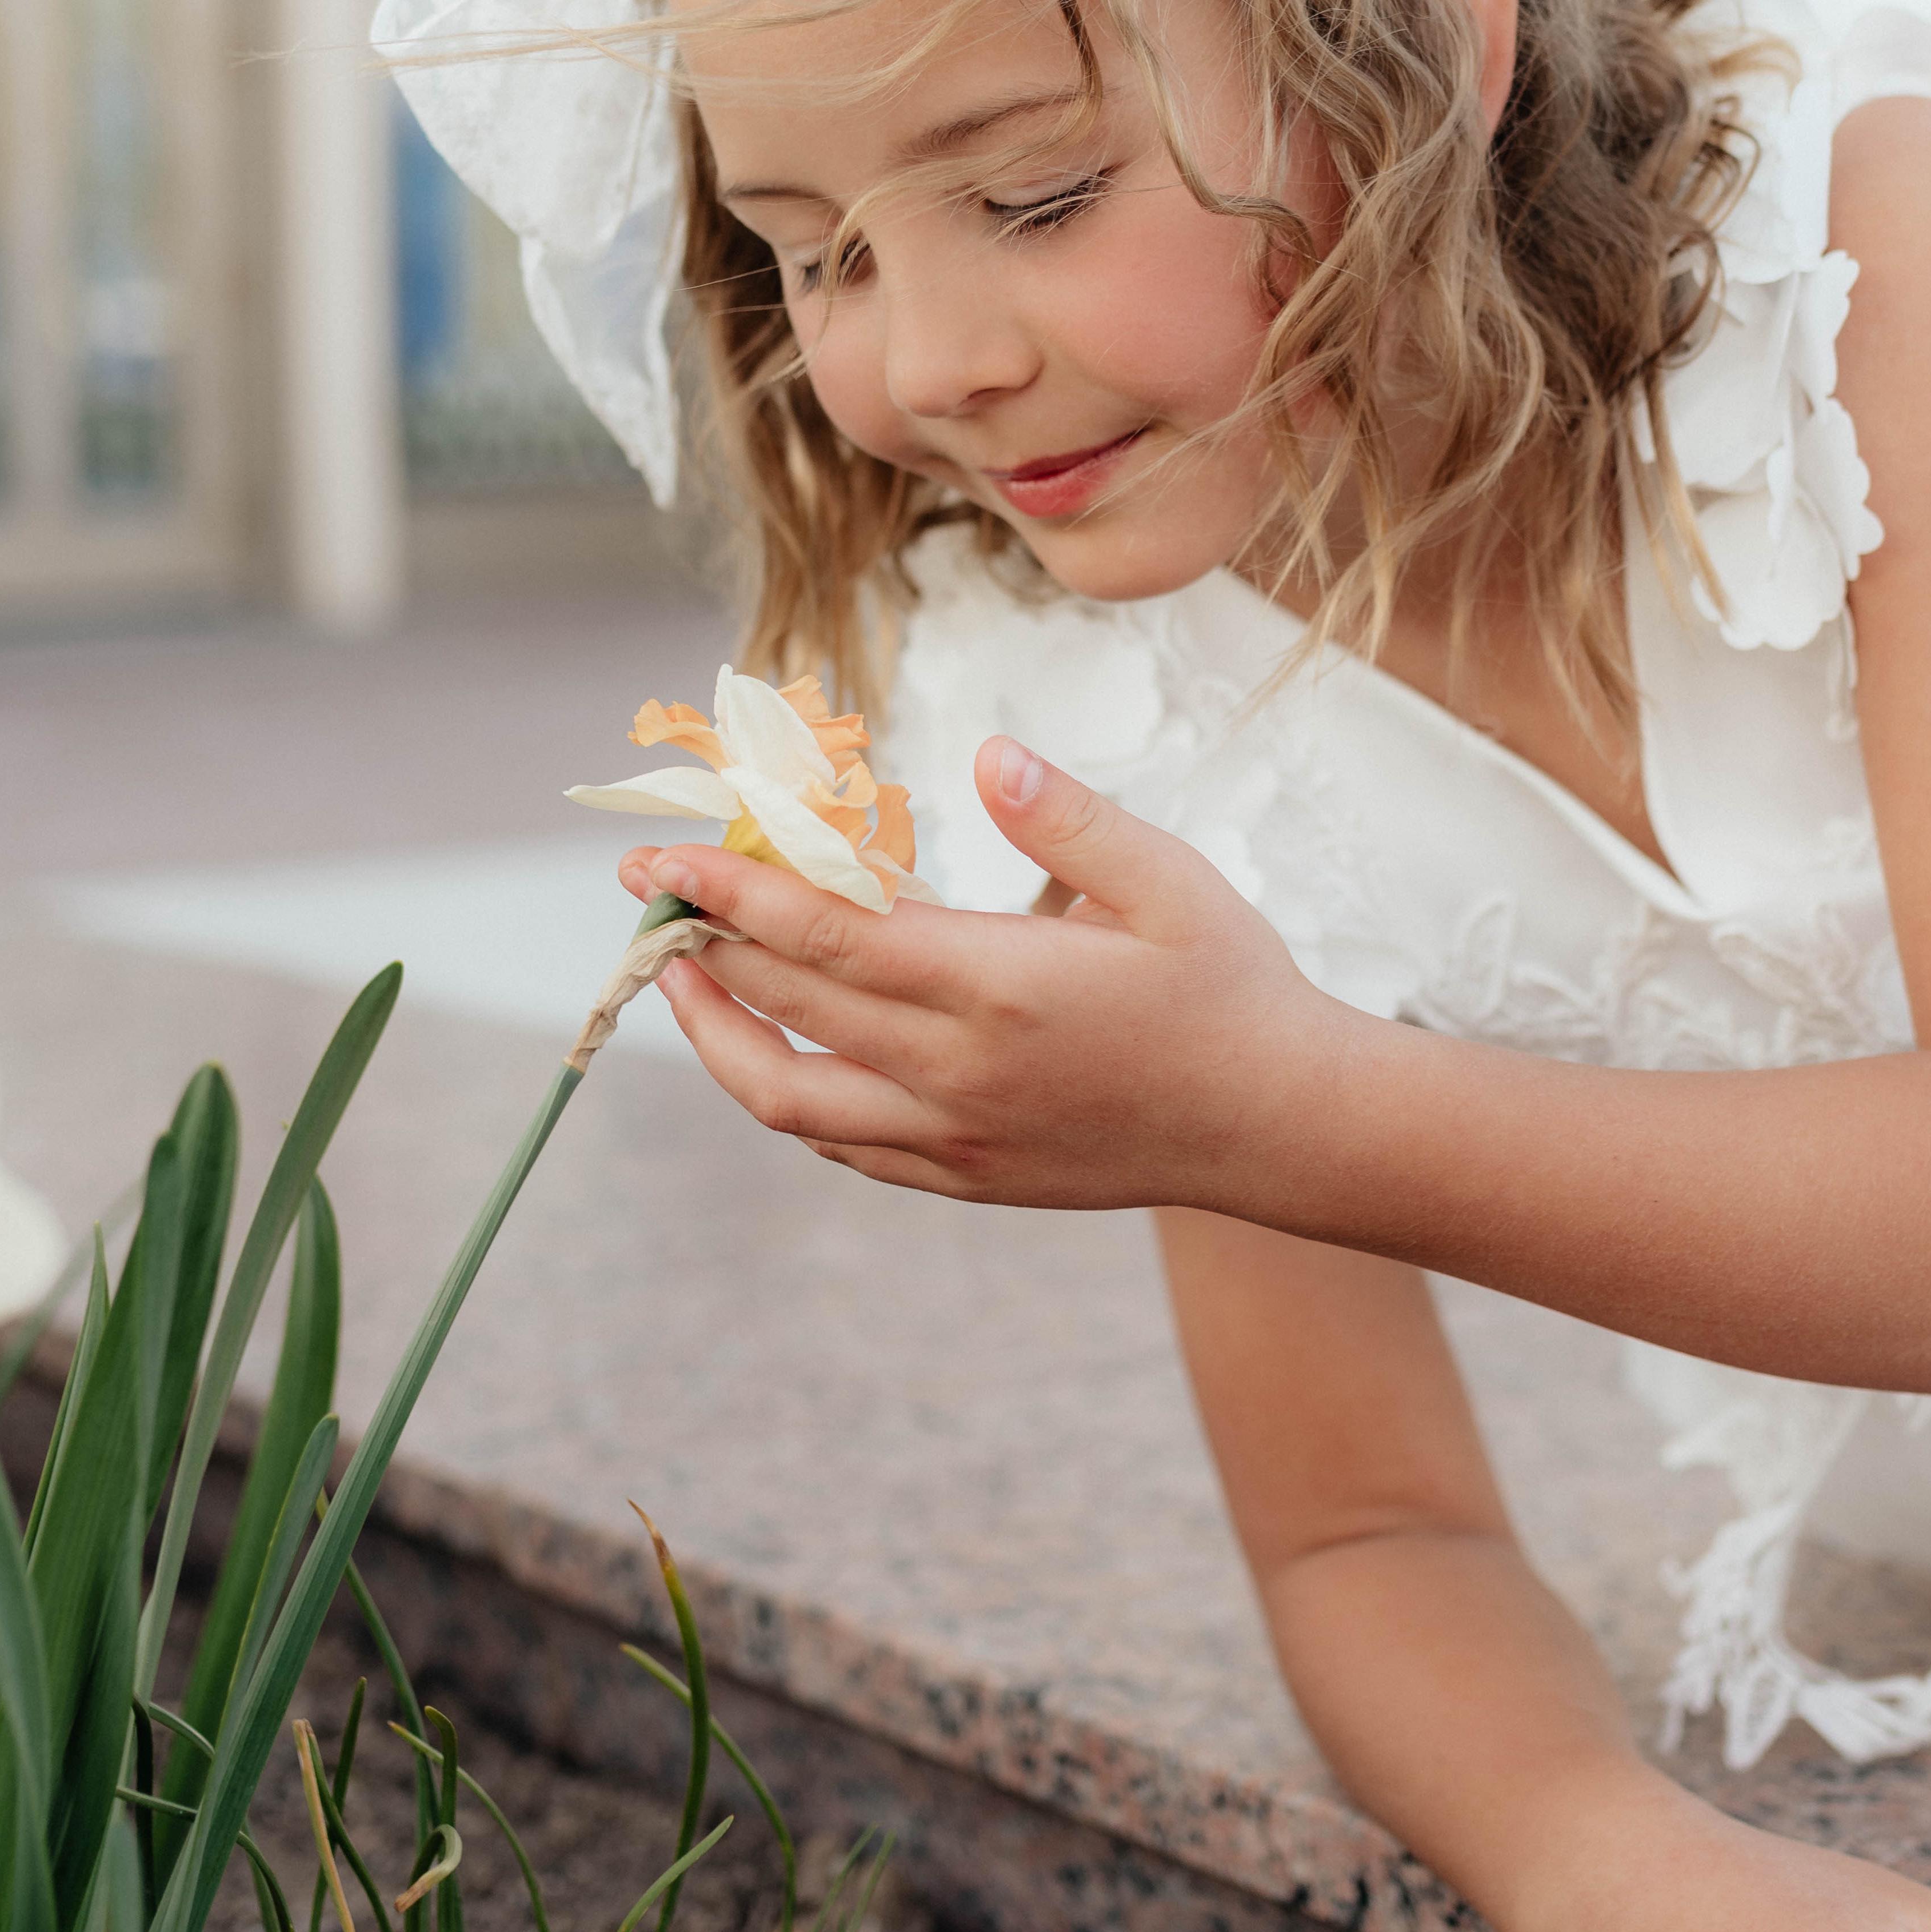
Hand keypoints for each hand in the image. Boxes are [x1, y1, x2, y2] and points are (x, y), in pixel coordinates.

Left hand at [619, 739, 1333, 1209]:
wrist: (1279, 1126)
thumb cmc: (1228, 987)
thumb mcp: (1167, 880)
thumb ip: (1067, 818)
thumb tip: (988, 753)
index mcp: (997, 986)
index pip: (821, 932)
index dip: (728, 891)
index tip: (664, 858)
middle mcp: (959, 1071)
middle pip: (786, 1004)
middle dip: (701, 941)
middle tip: (651, 891)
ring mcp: (957, 1137)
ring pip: (789, 1098)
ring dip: (719, 1035)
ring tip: (682, 978)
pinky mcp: (969, 1179)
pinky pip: (844, 1146)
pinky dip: (788, 1098)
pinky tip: (772, 1052)